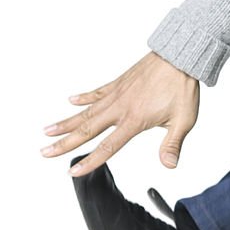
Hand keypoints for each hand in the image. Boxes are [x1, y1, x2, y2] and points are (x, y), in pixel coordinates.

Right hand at [41, 52, 198, 175]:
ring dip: (66, 122)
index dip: (90, 161)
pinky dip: (84, 97)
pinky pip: (98, 92)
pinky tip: (71, 100)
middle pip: (87, 129)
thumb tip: (170, 165)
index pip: (108, 146)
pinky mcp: (120, 82)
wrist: (180, 57)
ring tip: (47, 131)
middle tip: (45, 152)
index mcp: (134, 120)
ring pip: (87, 111)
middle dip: (65, 143)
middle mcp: (120, 107)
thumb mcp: (184, 119)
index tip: (73, 172)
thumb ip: (173, 144)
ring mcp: (118, 93)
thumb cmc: (182, 87)